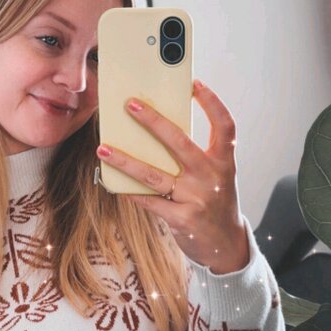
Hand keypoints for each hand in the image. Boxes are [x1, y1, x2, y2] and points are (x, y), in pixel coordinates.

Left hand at [96, 80, 248, 273]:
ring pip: (154, 175)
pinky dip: (130, 192)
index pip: (224, 126)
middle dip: (154, 122)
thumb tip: (156, 134)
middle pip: (180, 143)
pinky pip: (149, 201)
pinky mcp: (182, 218)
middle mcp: (212, 177)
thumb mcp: (216, 177)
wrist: (227, 245)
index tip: (195, 84)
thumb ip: (196, 157)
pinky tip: (113, 183)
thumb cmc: (216, 203)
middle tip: (131, 105)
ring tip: (104, 149)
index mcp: (223, 162)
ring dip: (126, 161)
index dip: (212, 103)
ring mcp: (197, 198)